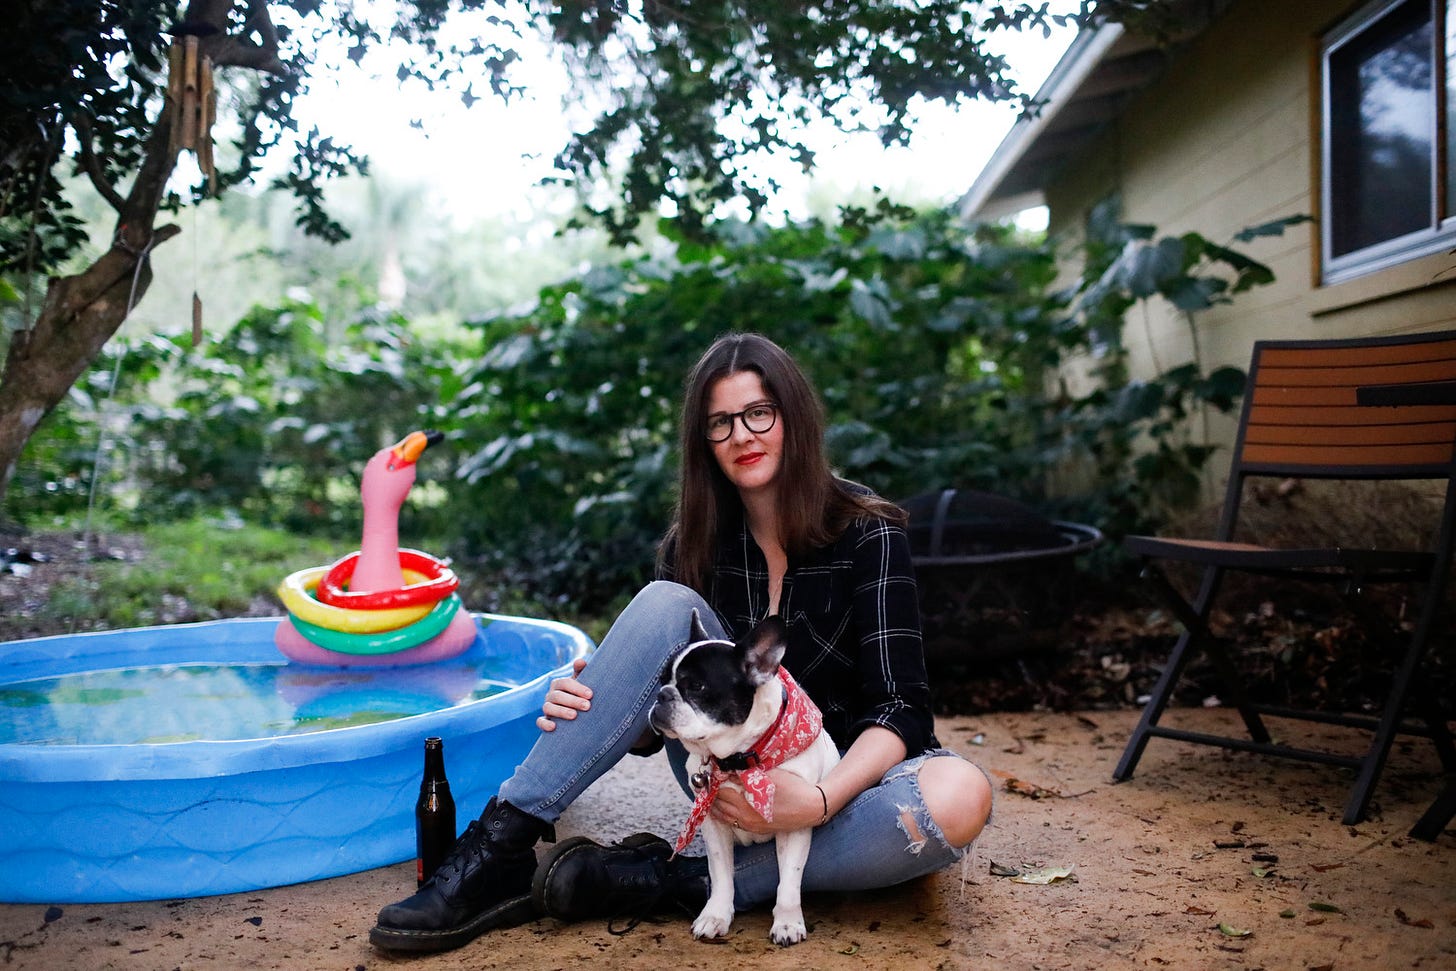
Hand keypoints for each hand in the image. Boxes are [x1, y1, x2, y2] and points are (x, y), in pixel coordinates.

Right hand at [536, 657, 589, 731]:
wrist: (576, 710)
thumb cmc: (580, 693)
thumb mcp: (581, 681)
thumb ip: (581, 670)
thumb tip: (580, 661)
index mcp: (559, 683)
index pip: (565, 683)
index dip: (577, 688)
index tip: (590, 694)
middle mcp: (551, 694)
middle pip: (558, 696)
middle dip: (573, 701)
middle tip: (587, 706)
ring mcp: (547, 707)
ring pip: (548, 708)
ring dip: (561, 711)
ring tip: (574, 716)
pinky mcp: (544, 720)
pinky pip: (540, 722)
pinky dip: (545, 724)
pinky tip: (554, 727)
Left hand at [711, 771, 825, 834]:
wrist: (812, 808)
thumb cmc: (793, 788)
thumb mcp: (769, 776)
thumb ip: (746, 774)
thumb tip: (727, 769)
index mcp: (746, 805)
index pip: (721, 793)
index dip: (713, 782)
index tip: (708, 774)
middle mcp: (746, 819)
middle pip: (719, 807)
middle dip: (712, 795)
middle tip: (705, 784)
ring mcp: (752, 826)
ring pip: (725, 818)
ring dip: (716, 806)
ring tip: (711, 795)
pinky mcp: (758, 829)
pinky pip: (735, 823)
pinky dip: (726, 815)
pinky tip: (726, 807)